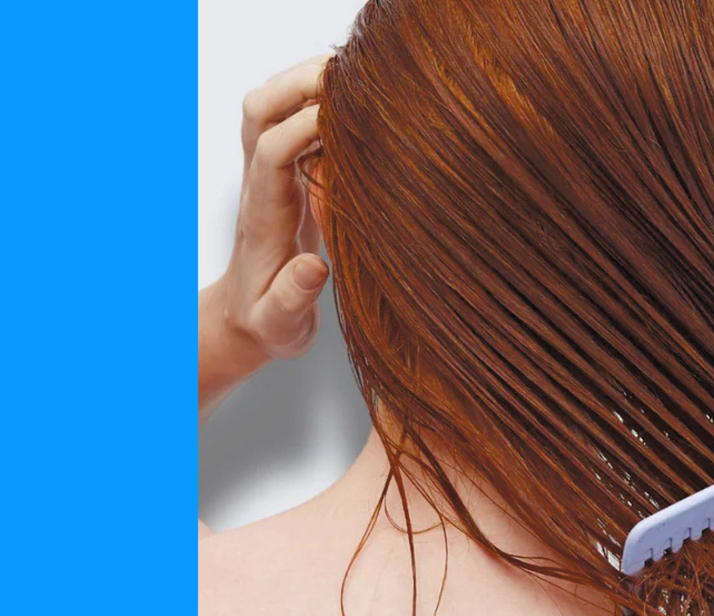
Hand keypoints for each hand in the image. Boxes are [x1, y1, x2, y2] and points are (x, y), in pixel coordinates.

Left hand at [210, 54, 331, 368]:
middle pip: (258, 111)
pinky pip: (287, 118)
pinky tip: (351, 105)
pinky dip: (315, 99)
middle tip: (353, 79)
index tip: (348, 118)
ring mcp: (269, 175)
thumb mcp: (280, 327)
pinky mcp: (284, 173)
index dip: (305, 127)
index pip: (272, 153)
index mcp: (264, 218)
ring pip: (268, 105)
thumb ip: (292, 300)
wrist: (246, 319)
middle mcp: (261, 185)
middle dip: (298, 84)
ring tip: (356, 80)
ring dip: (304, 82)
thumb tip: (313, 268)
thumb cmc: (268, 323)